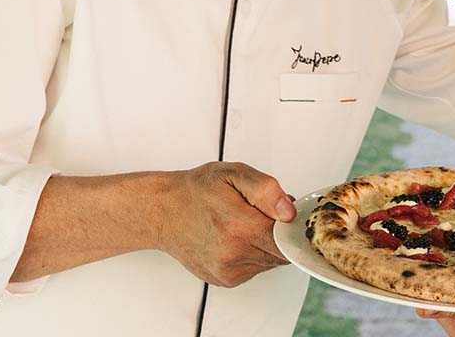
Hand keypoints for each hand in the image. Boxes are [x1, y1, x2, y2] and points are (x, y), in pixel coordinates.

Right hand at [158, 161, 296, 286]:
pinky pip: (254, 269)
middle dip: (279, 234)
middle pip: (281, 252)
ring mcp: (228, 271)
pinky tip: (236, 238)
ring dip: (266, 244)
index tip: (285, 213)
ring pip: (269, 262)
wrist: (162, 211)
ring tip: (244, 223)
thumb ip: (266, 190)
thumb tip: (289, 212)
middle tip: (260, 213)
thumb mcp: (234, 174)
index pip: (288, 238)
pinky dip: (253, 254)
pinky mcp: (224, 280)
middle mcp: (234, 255)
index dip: (292, 225)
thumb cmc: (196, 191)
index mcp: (241, 227)